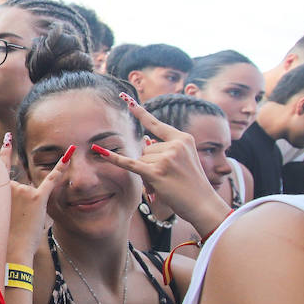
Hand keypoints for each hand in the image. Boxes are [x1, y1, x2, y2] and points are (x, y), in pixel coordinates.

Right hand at [5, 137, 71, 260]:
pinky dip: (60, 168)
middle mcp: (9, 185)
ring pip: (33, 194)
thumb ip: (2, 203)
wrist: (12, 250)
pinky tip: (69, 155)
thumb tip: (9, 201)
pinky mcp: (38, 198)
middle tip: (16, 217)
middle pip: (19, 187)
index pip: (1, 167)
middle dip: (20, 204)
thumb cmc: (3, 237)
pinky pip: (51, 181)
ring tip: (23, 226)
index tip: (8, 139)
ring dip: (31, 209)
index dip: (5, 152)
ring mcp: (24, 191)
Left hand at [92, 93, 232, 236]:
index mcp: (182, 138)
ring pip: (141, 160)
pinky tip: (101, 152)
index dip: (140, 113)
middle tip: (169, 177)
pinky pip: (130, 164)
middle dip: (151, 164)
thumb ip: (165, 148)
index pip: (156, 124)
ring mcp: (166, 158)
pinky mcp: (157, 172)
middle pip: (146, 149)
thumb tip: (145, 141)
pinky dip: (115, 159)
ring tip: (166, 183)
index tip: (126, 100)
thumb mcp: (183, 159)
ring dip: (148, 173)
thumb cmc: (192, 183)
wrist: (203, 203)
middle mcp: (175, 145)